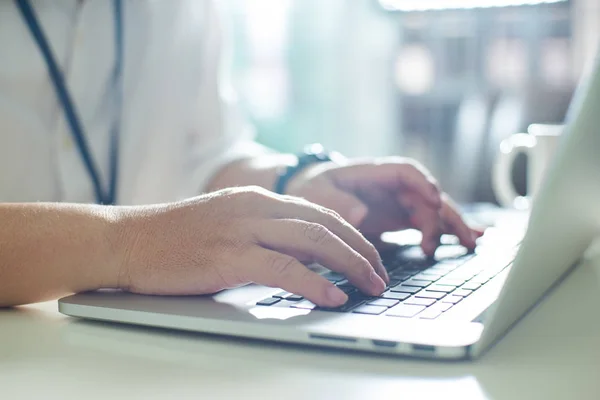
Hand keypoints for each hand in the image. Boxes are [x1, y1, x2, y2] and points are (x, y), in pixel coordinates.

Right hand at [115, 186, 387, 307]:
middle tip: (381, 275)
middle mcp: (255, 207)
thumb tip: (300, 254)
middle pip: (325, 225)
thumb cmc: (174, 238)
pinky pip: (284, 268)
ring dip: (350, 265)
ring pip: (314, 241)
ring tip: (371, 286)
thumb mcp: (226, 222)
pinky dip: (315, 284)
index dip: (352, 235)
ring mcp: (242, 229)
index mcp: (257, 198)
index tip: (370, 256)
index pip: (319, 212)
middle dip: (361, 251)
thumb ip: (263, 231)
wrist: (128, 240)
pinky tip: (333, 297)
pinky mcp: (229, 256)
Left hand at [286, 157, 482, 255]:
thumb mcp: (315, 193)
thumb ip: (336, 201)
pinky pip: (426, 223)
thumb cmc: (311, 189)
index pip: (405, 171)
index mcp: (373, 173)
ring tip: (471, 243)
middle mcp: (390, 186)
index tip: (434, 199)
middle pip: (426, 194)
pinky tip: (467, 241)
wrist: (307, 195)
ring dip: (452, 225)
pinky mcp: (397, 218)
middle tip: (460, 237)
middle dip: (445, 214)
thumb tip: (360, 214)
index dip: (422, 183)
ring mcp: (397, 202)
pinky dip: (445, 232)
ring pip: (432, 210)